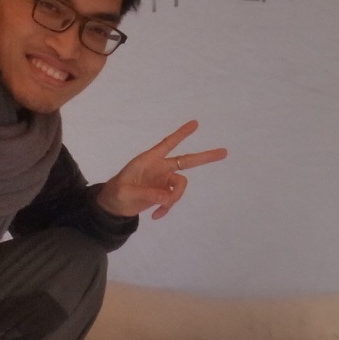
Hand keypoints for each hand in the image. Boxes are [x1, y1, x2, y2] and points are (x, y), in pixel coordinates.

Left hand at [98, 120, 227, 219]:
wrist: (114, 206)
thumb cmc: (115, 193)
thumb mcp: (126, 193)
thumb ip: (146, 193)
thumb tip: (167, 197)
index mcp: (149, 160)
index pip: (168, 144)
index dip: (181, 134)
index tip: (195, 123)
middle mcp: (160, 168)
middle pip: (187, 160)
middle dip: (205, 157)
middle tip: (224, 152)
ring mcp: (163, 180)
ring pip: (180, 187)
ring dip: (173, 199)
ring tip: (160, 210)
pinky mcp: (164, 193)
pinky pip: (172, 199)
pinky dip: (167, 207)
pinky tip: (156, 215)